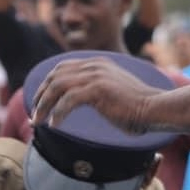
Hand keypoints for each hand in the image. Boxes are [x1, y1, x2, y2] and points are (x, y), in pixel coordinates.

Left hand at [31, 56, 162, 131]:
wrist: (155, 108)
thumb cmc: (136, 107)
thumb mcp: (112, 90)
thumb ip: (95, 89)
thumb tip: (77, 100)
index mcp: (97, 63)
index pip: (61, 68)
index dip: (46, 85)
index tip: (38, 103)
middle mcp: (94, 65)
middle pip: (55, 76)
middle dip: (40, 96)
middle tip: (34, 116)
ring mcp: (96, 75)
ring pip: (57, 87)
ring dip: (44, 106)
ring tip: (38, 122)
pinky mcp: (98, 89)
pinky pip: (68, 101)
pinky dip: (58, 113)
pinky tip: (55, 125)